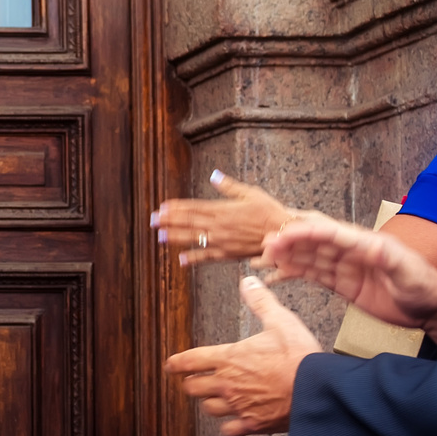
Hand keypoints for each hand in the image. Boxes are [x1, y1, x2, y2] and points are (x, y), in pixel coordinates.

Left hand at [152, 171, 297, 264]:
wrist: (284, 235)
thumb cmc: (270, 212)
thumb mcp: (251, 193)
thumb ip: (229, 186)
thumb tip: (214, 175)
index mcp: (223, 209)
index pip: (194, 207)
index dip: (176, 207)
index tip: (162, 207)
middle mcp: (219, 226)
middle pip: (188, 222)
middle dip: (169, 221)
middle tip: (152, 220)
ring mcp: (222, 241)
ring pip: (193, 239)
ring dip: (175, 237)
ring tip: (160, 237)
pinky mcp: (228, 254)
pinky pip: (207, 257)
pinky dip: (193, 258)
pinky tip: (181, 260)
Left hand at [163, 274, 319, 435]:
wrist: (319, 391)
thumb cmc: (300, 356)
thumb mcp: (281, 321)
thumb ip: (260, 301)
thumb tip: (247, 281)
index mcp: (229, 358)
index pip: (190, 360)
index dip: (176, 363)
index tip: (169, 365)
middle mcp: (228, 384)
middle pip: (193, 388)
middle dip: (191, 383)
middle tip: (193, 380)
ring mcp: (239, 406)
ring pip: (208, 409)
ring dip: (209, 402)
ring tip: (213, 398)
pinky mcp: (253, 425)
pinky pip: (229, 430)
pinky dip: (229, 426)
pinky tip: (234, 421)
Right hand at [263, 213, 436, 338]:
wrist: (432, 310)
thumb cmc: (424, 287)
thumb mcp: (408, 271)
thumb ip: (389, 258)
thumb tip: (370, 245)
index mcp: (366, 242)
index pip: (328, 232)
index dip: (304, 232)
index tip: (281, 236)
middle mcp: (352, 251)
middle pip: (313, 241)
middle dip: (288, 241)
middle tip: (264, 246)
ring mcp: (345, 267)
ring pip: (309, 257)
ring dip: (286, 256)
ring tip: (263, 258)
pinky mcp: (342, 284)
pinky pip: (313, 275)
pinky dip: (294, 273)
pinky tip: (277, 275)